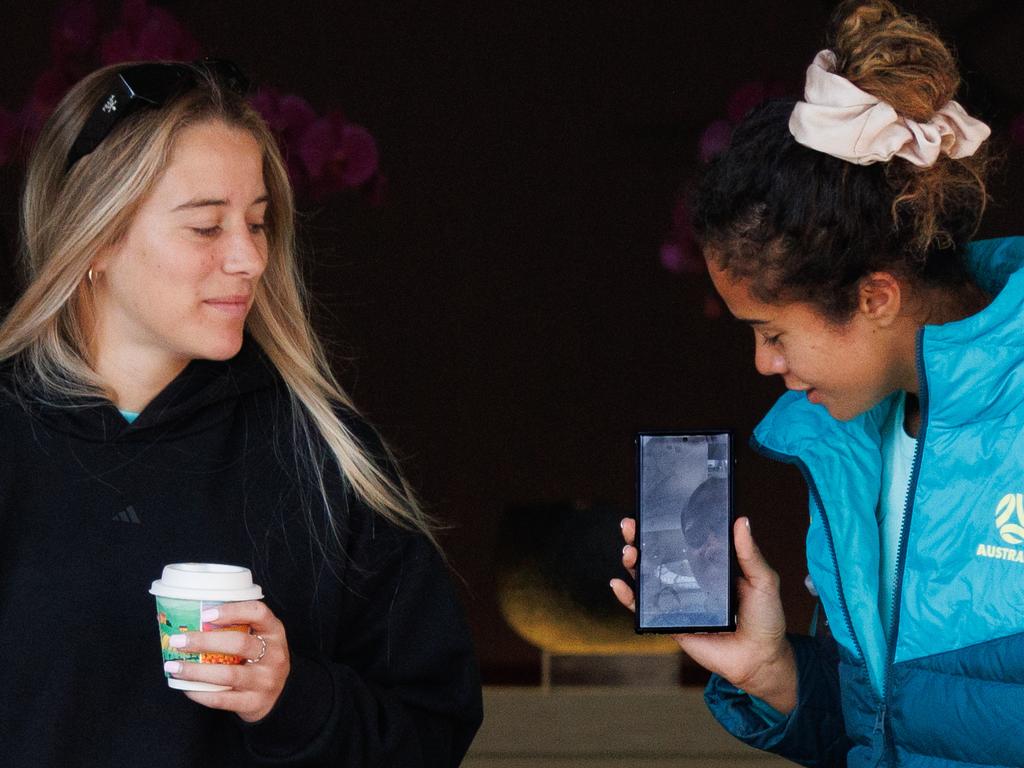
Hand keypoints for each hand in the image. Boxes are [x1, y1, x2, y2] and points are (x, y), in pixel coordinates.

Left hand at [164, 601, 290, 722]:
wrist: (279, 695)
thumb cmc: (261, 660)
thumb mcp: (261, 639)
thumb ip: (238, 628)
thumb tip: (192, 618)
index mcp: (274, 632)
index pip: (258, 613)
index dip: (232, 611)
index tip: (205, 614)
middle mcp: (274, 655)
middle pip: (239, 643)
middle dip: (204, 641)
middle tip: (178, 641)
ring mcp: (265, 680)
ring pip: (228, 674)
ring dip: (196, 670)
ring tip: (173, 666)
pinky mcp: (254, 702)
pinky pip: (222, 698)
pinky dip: (200, 693)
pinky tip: (185, 687)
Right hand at [610, 516, 795, 713]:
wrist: (760, 659)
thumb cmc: (766, 619)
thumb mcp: (763, 581)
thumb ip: (750, 554)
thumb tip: (741, 520)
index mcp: (710, 565)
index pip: (683, 539)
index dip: (666, 525)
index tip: (652, 510)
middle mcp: (690, 579)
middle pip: (658, 554)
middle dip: (640, 538)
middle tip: (630, 525)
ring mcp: (678, 600)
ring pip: (647, 577)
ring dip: (632, 562)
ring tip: (629, 551)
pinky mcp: (670, 622)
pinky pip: (644, 608)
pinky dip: (628, 598)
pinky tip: (618, 584)